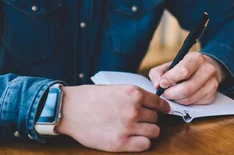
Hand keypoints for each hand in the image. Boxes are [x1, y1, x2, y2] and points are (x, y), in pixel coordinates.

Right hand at [56, 85, 170, 151]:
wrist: (70, 110)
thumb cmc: (90, 98)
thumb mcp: (115, 89)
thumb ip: (132, 96)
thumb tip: (149, 103)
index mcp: (133, 93)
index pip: (159, 103)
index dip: (162, 108)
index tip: (163, 111)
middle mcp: (133, 109)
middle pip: (156, 118)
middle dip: (150, 120)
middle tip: (140, 121)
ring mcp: (128, 126)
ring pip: (154, 132)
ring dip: (148, 132)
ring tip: (136, 131)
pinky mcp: (120, 143)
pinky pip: (145, 145)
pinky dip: (142, 143)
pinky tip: (133, 139)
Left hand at [148, 52, 224, 105]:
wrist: (204, 69)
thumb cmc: (183, 67)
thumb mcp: (170, 64)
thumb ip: (158, 73)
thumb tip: (157, 86)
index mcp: (196, 58)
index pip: (184, 71)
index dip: (171, 79)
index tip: (162, 84)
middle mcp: (207, 70)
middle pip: (187, 88)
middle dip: (171, 93)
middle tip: (164, 93)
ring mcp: (212, 84)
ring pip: (189, 99)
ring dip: (176, 99)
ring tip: (172, 94)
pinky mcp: (212, 96)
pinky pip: (194, 104)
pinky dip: (184, 103)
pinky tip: (182, 96)